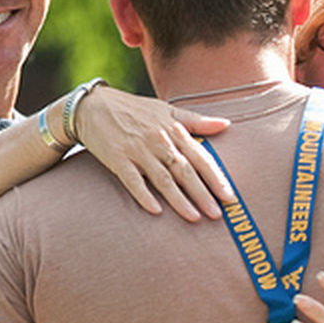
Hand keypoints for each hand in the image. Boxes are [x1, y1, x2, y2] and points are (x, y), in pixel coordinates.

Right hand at [74, 84, 235, 219]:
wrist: (94, 105)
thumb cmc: (135, 110)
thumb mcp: (167, 110)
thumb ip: (196, 121)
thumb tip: (226, 123)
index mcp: (173, 129)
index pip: (200, 157)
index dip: (216, 177)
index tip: (229, 196)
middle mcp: (158, 140)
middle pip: (185, 170)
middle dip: (203, 193)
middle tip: (217, 214)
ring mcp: (137, 150)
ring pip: (163, 178)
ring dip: (179, 199)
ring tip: (194, 217)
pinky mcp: (117, 159)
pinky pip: (133, 180)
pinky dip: (144, 195)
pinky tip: (156, 211)